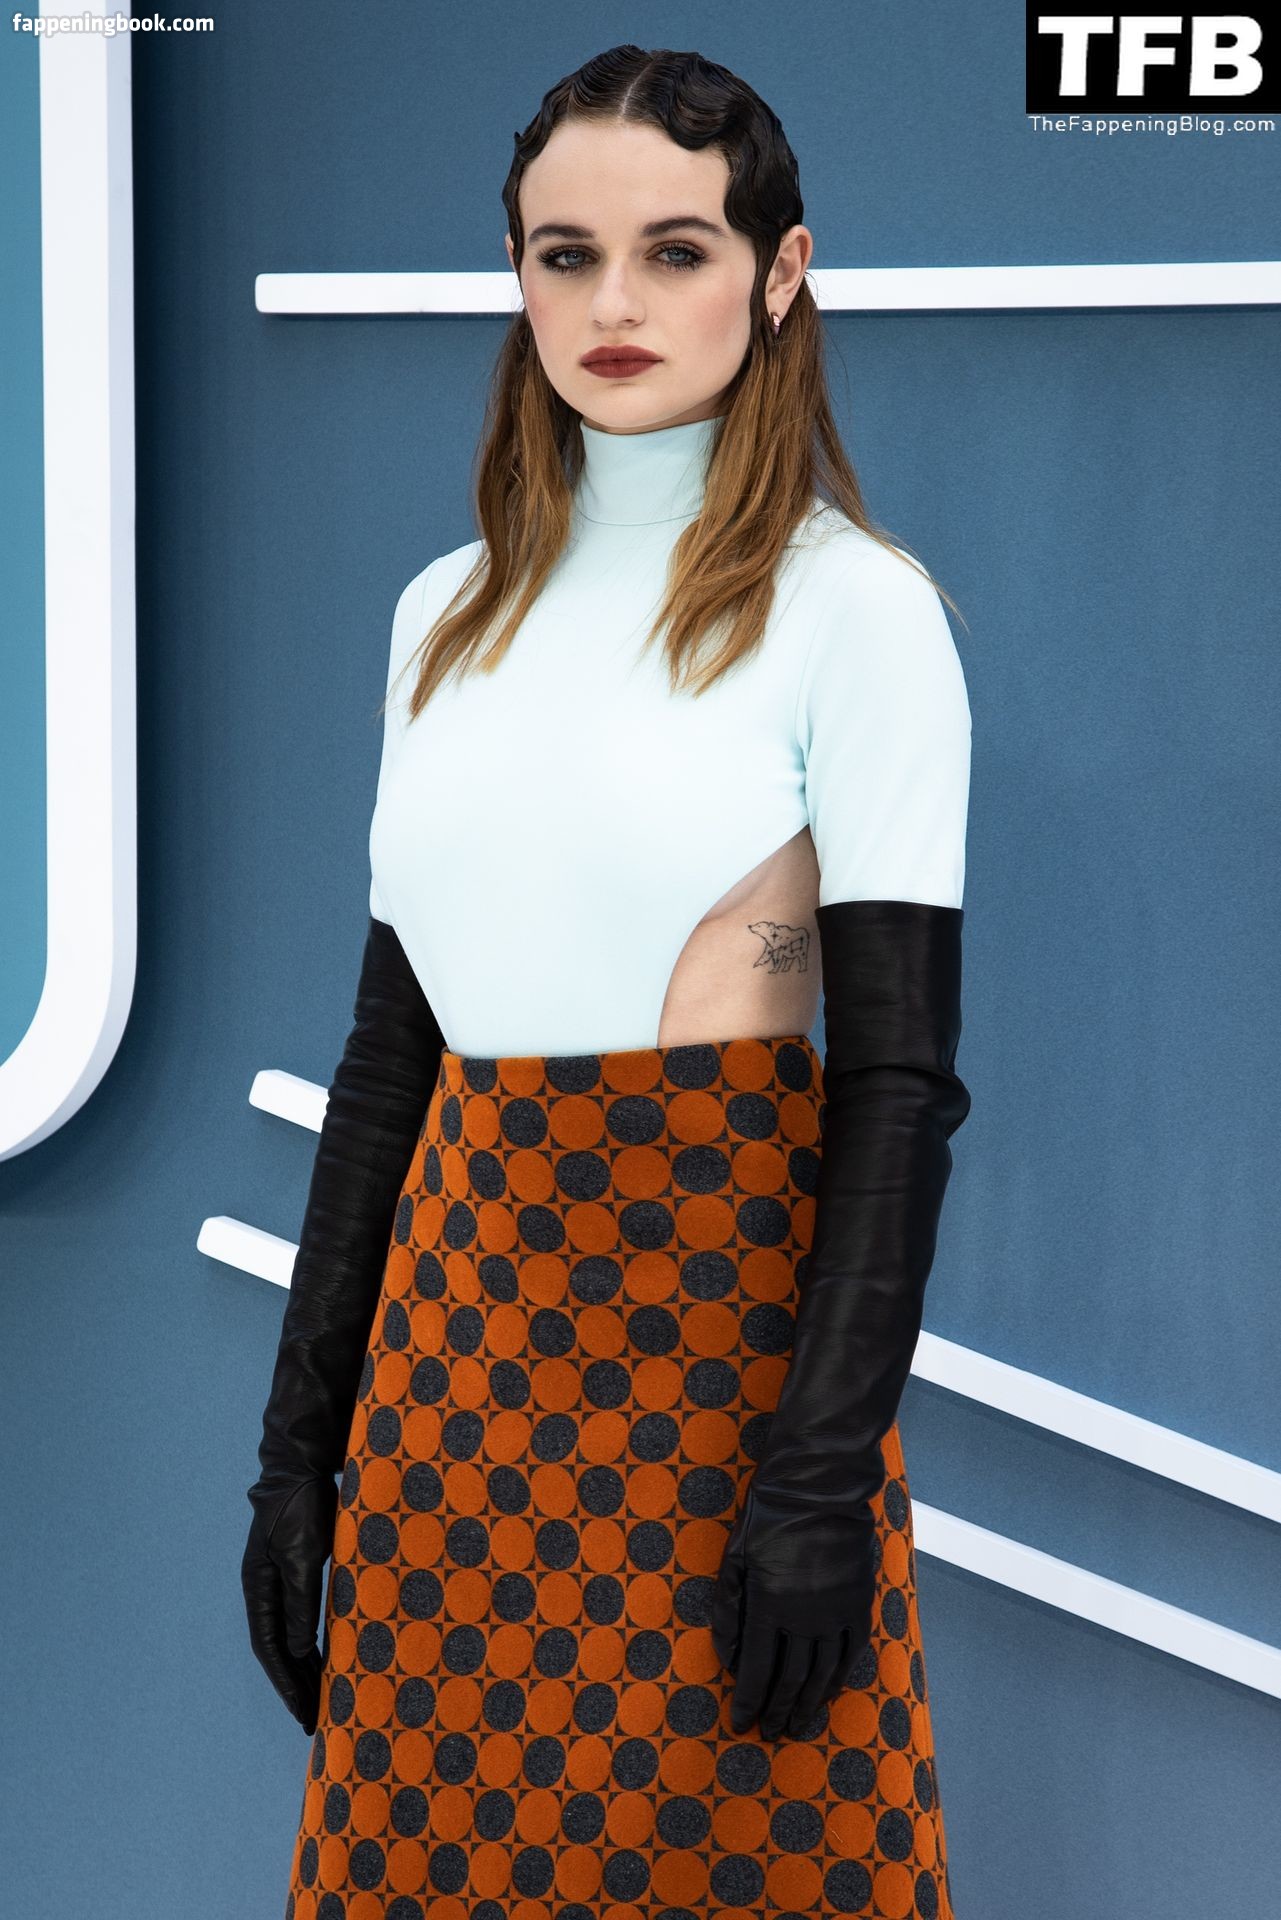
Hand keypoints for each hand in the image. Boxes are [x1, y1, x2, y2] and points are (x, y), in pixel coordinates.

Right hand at [241, 1476, 337, 1734]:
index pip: (270, 1649)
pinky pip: (305, 1616)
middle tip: (315, 1721)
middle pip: (279, 1648)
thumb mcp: (303, 1558)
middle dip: (296, 1685)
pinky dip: (315, 1640)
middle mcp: (265, 1589)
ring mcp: (281, 1579)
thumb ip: (300, 1604)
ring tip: (323, 1698)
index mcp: (259, 1589)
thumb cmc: (301, 1507)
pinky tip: (329, 1655)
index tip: (305, 1714)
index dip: (287, 1684)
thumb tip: (299, 1650)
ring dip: (306, 1666)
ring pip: (292, 1634)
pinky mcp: (300, 1568)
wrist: (302, 1464)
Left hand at [708, 1479, 878, 1740]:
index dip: (748, 1701)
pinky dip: (840, 1678)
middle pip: (790, 1679)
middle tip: (769, 1735)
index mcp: (769, 1603)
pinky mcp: (859, 1601)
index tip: (741, 1724)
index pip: (756, 1669)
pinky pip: (852, 1651)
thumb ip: (729, 1607)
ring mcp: (837, 1610)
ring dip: (809, 1705)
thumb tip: (726, 1656)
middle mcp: (806, 1615)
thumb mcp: (735, 1556)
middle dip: (777, 1711)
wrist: (820, 1484)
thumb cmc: (769, 1515)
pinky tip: (829, 1694)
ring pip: (824, 1673)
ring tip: (798, 1728)